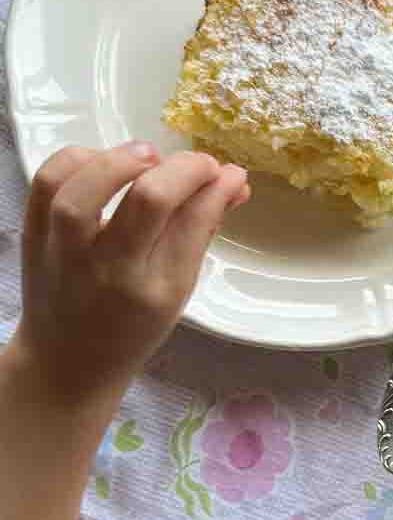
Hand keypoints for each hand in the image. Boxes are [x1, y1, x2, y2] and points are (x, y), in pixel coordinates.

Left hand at [15, 143, 248, 409]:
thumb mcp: (177, 292)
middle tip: (198, 165)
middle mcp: (111, 271)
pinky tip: (103, 162)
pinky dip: (78, 158)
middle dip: (184, 168)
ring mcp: (65, 252)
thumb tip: (231, 182)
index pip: (192, 223)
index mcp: (156, 291)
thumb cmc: (131, 328)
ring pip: (86, 187)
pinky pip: (47, 182)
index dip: (215, 185)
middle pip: (148, 199)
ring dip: (125, 159)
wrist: (67, 361)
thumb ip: (200, 232)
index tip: (227, 173)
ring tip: (149, 157)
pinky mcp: (33, 235)